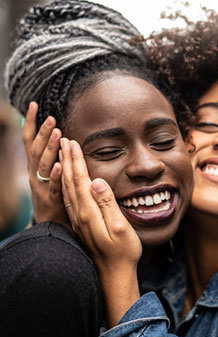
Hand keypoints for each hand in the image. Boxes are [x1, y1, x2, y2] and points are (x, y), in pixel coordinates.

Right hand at [23, 102, 67, 225]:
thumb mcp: (47, 171)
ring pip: (44, 165)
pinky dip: (56, 174)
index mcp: (34, 165)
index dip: (30, 123)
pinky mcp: (51, 199)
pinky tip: (61, 164)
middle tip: (51, 118)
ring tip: (57, 133)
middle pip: (36, 150)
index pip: (29, 141)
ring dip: (50, 148)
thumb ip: (50, 155)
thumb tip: (56, 133)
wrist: (49, 222)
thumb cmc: (51, 192)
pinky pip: (53, 185)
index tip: (34, 105)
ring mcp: (41, 186)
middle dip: (42, 133)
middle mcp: (34, 173)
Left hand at [59, 138, 142, 268]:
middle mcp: (80, 215)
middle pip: (71, 182)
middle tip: (64, 140)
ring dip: (64, 170)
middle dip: (67, 159)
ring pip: (67, 189)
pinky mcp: (80, 225)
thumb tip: (96, 181)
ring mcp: (78, 220)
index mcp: (89, 212)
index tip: (73, 142)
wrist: (114, 274)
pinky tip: (67, 180)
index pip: (80, 180)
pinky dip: (66, 184)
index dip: (76, 160)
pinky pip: (69, 199)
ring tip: (62, 154)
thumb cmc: (123, 252)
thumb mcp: (120, 227)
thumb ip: (108, 203)